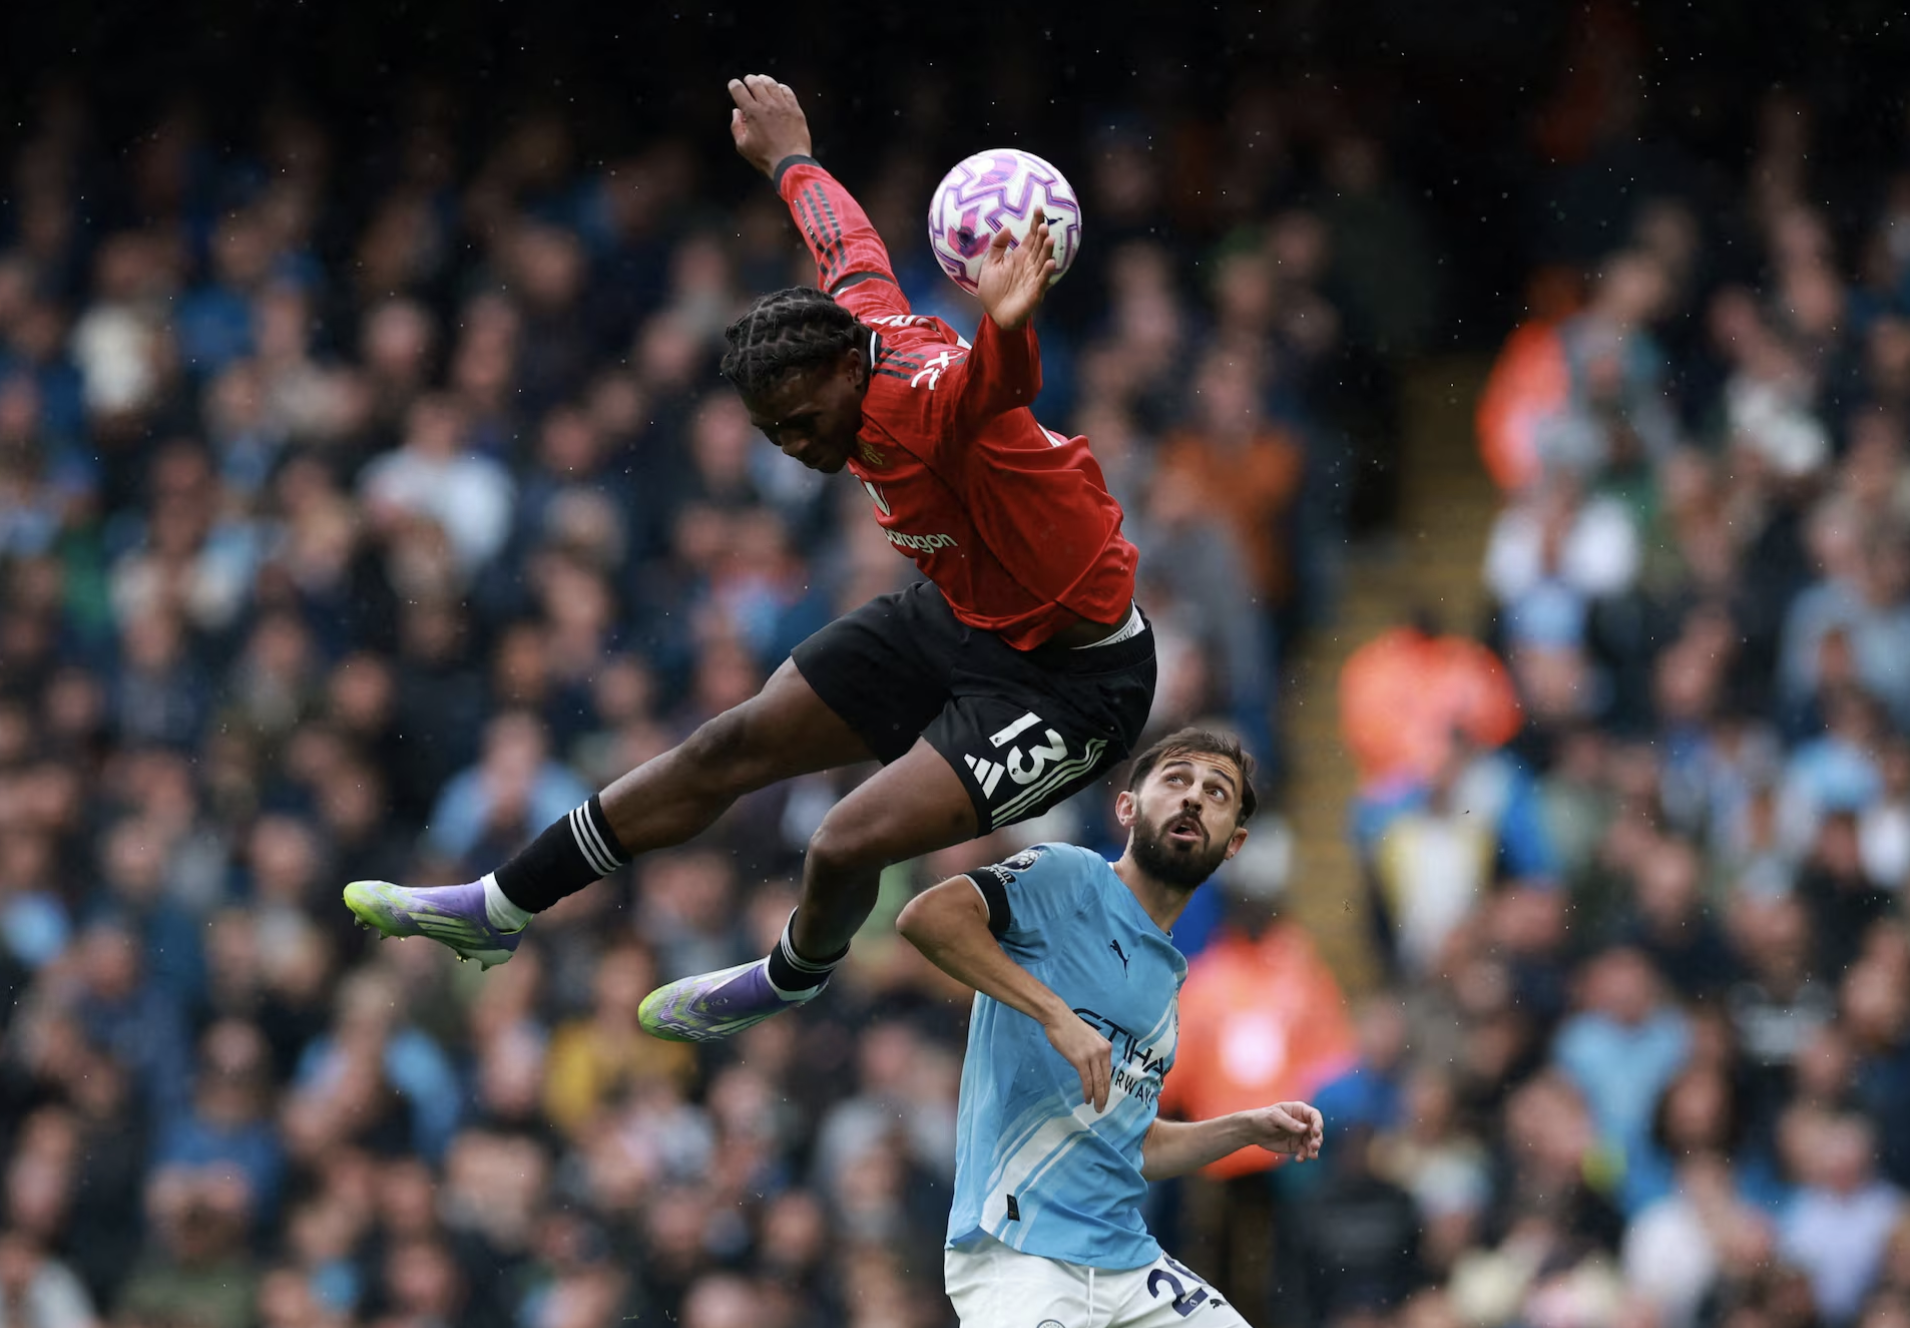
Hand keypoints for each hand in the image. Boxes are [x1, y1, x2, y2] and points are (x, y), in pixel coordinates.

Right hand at [728, 75, 811, 177]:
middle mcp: (767, 105)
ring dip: (764, 80)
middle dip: (749, 80)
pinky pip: (788, 92)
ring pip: (772, 85)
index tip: (734, 85)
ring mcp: (783, 106)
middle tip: (748, 80)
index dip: (734, 85)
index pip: (739, 90)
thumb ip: (736, 126)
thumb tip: (736, 112)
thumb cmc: (765, 157)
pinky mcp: (795, 110)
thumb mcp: (743, 145)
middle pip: (756, 83)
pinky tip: (779, 89)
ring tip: (762, 80)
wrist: (790, 163)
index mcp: (752, 112)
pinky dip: (781, 88)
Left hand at [976, 210, 1056, 331]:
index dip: (1035, 223)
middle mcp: (1030, 264)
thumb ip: (997, 246)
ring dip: (1047, 250)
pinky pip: (1042, 281)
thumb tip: (1006, 227)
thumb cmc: (993, 290)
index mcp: (1020, 256)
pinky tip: (1050, 263)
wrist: (994, 314)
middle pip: (1039, 247)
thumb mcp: (990, 264)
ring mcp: (1033, 278)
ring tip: (1049, 238)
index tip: (1038, 208)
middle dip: (1042, 236)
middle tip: (1043, 225)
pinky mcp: (1034, 293)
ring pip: (1042, 261)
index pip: (1031, 236)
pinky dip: (1046, 273)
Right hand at [1043, 1009, 1112, 1111]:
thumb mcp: (1090, 1038)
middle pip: (1105, 1079)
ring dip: (1097, 1097)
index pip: (1108, 1072)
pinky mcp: (1080, 1060)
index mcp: (1106, 1047)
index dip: (1107, 1086)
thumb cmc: (1070, 1027)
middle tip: (1102, 1108)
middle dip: (1104, 1095)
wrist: (1058, 1018)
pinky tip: (1086, 1099)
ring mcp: (1092, 1056)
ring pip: (1097, 1082)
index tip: (1104, 1096)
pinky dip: (1087, 1092)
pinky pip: (1086, 1080)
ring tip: (1096, 1108)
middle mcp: (1102, 1052)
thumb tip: (1095, 1066)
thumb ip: (1095, 1051)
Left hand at [1243, 1101, 1323, 1161]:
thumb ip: (1289, 1122)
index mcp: (1298, 1110)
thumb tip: (1305, 1128)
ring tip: (1311, 1156)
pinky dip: (1304, 1156)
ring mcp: (1300, 1135)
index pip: (1314, 1115)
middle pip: (1316, 1131)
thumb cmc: (1262, 1118)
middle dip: (1317, 1139)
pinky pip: (1304, 1152)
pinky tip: (1299, 1159)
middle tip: (1314, 1146)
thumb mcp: (1274, 1116)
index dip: (1318, 1123)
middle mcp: (1302, 1123)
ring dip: (1314, 1150)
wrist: (1252, 1130)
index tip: (1316, 1131)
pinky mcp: (1295, 1146)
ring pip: (1312, 1143)